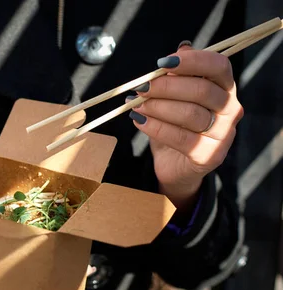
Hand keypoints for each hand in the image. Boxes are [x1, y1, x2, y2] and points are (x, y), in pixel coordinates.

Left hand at [128, 42, 243, 209]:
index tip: (162, 63)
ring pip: (189, 114)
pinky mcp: (209, 155)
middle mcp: (230, 109)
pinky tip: (139, 120)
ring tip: (136, 105)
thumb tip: (181, 47)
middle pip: (201, 90)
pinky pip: (180, 138)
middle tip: (141, 87)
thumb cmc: (175, 125)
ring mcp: (223, 134)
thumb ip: (177, 74)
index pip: (218, 66)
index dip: (191, 61)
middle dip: (165, 86)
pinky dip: (154, 127)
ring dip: (157, 107)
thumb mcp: (174, 97)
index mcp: (225, 88)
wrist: (175, 165)